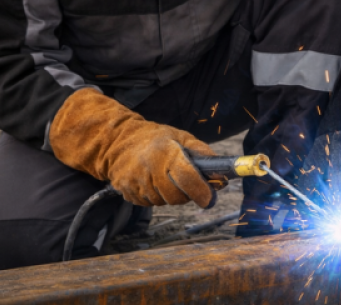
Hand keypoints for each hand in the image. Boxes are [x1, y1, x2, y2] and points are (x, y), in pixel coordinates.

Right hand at [50, 88, 216, 206]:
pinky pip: (150, 203)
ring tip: (166, 176)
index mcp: (166, 153)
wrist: (117, 142)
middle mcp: (149, 169)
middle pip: (177, 196)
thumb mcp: (181, 137)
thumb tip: (222, 174)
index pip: (186, 177)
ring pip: (164, 202)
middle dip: (187, 193)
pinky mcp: (128, 193)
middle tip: (187, 181)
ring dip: (171, 194)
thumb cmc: (155, 139)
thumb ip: (202, 153)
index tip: (210, 198)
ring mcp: (136, 183)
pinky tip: (153, 181)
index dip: (201, 191)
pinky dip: (156, 196)